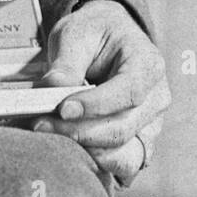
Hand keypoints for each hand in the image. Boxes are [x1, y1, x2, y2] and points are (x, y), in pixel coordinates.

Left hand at [36, 0, 170, 185]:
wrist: (106, 37)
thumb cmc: (94, 33)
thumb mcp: (76, 34)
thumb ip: (67, 63)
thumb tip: (52, 88)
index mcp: (148, 64)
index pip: (128, 92)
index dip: (95, 105)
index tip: (62, 108)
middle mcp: (156, 98)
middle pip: (122, 128)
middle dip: (78, 130)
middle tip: (39, 123)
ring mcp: (150, 124)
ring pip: (121, 151)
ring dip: (83, 148)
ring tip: (48, 133)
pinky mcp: (138, 142)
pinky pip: (121, 163)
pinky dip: (94, 160)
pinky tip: (67, 149)